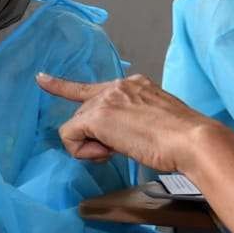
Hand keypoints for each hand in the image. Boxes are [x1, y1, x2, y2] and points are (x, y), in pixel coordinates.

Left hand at [35, 73, 225, 175]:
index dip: (63, 86)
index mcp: (134, 85)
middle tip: (121, 149)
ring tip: (121, 150)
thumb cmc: (183, 139)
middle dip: (95, 137)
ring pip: (76, 125)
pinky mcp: (97, 115)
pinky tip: (107, 153)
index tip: (42, 80)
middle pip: (84, 113)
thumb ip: (134, 121)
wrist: (191, 140)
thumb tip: (118, 139)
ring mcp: (107, 98)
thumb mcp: (156, 122)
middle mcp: (118, 85)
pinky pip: (70, 136)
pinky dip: (83, 151)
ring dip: (93, 146)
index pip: (94, 86)